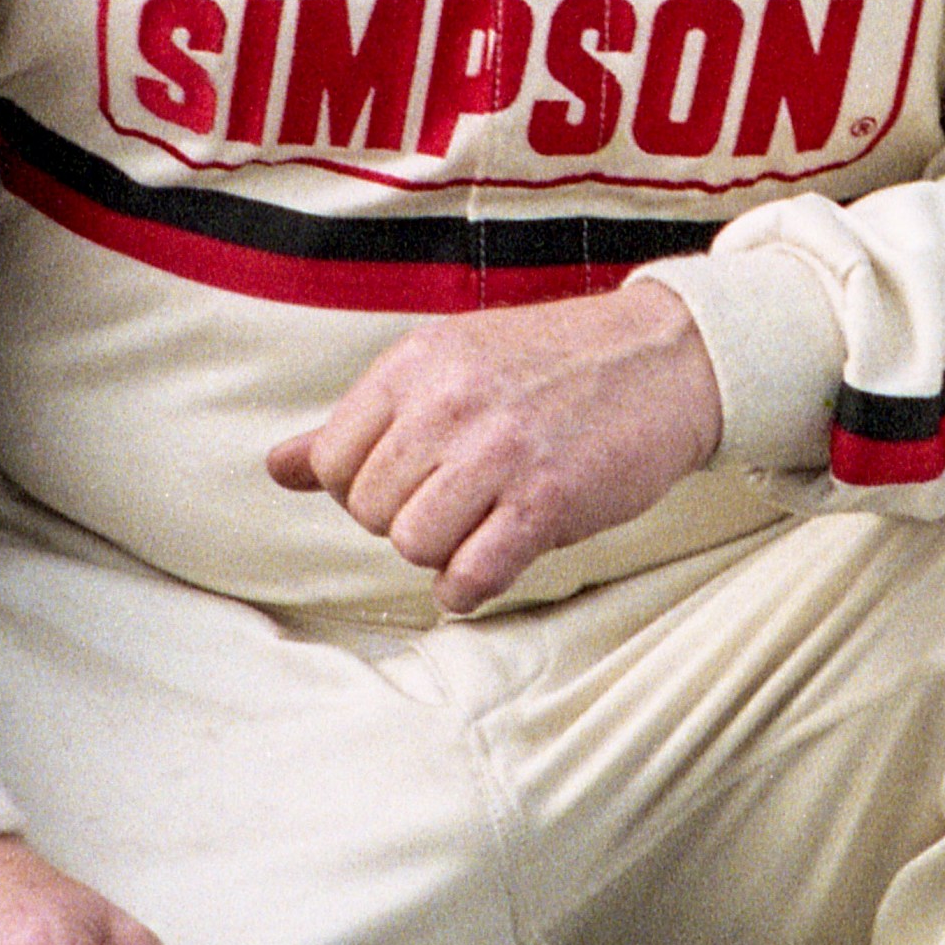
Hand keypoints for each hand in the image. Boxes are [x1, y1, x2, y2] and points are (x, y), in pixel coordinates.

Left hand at [265, 278, 720, 614]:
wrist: (666, 357)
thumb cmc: (552, 366)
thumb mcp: (449, 365)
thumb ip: (361, 420)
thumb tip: (278, 467)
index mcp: (417, 363)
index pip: (334, 459)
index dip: (363, 487)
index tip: (410, 480)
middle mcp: (450, 403)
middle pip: (371, 510)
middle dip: (405, 520)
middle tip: (455, 501)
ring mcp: (499, 451)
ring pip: (413, 545)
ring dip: (441, 553)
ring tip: (477, 526)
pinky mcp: (547, 498)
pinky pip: (472, 575)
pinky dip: (469, 587)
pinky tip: (489, 565)